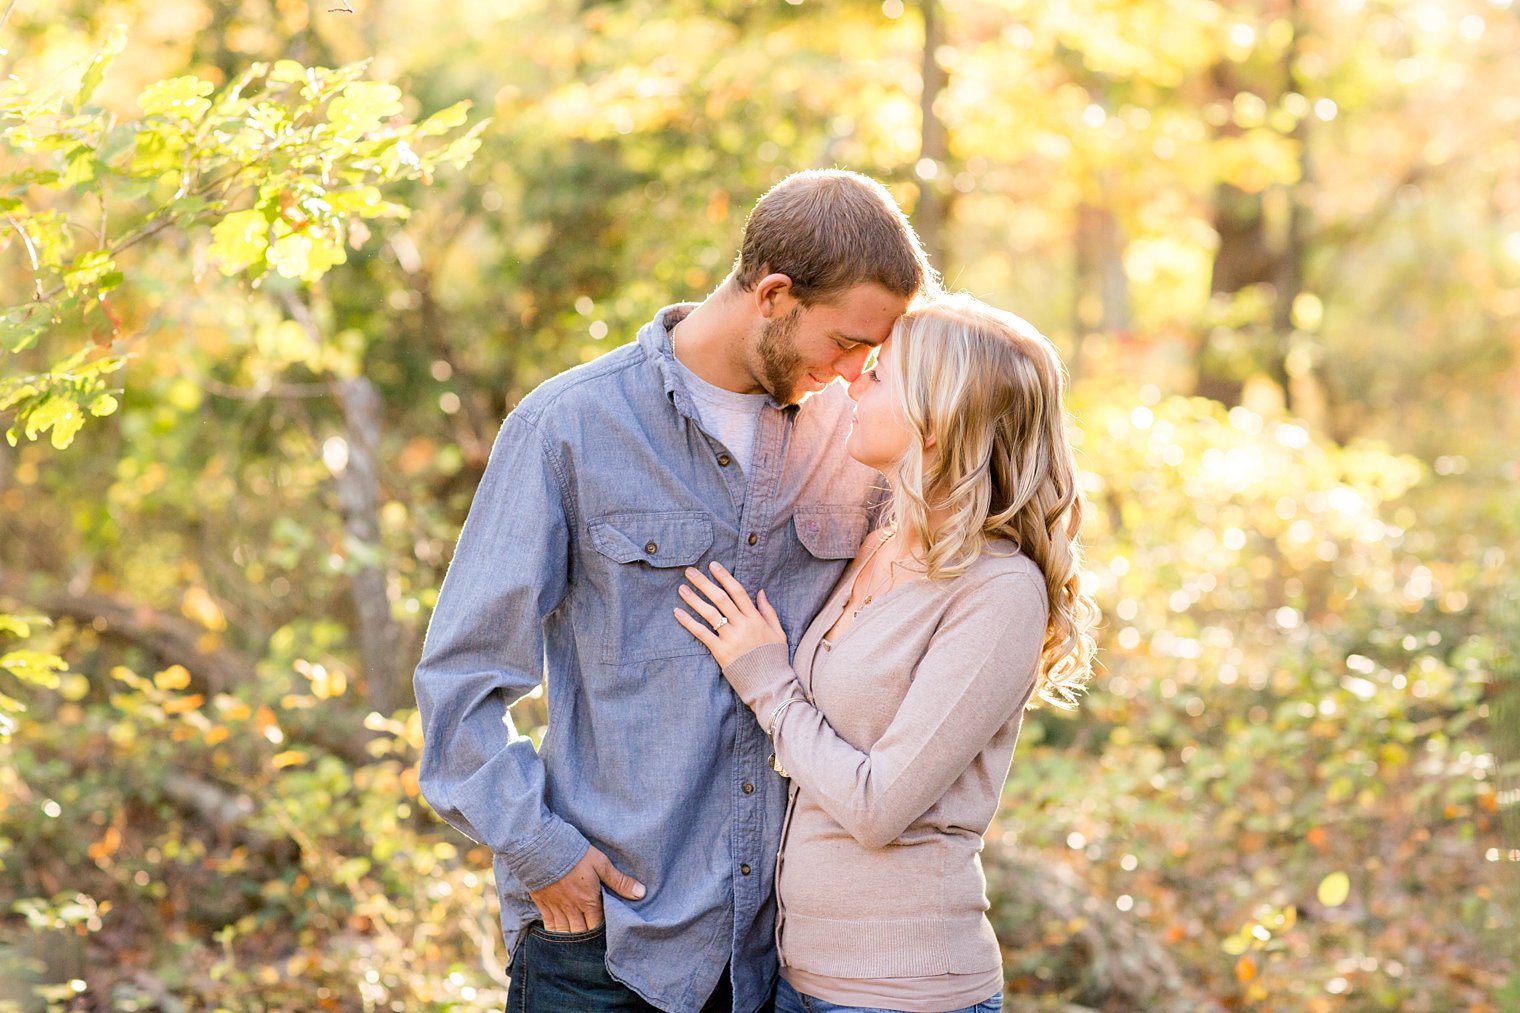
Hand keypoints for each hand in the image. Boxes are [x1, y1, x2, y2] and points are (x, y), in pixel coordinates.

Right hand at [528, 844, 645, 932]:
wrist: (542, 848)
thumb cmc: (574, 854)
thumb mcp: (601, 863)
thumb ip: (619, 881)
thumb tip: (641, 893)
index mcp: (588, 901)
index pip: (597, 924)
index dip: (602, 926)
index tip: (605, 923)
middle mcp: (572, 909)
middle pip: (581, 932)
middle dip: (587, 933)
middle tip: (591, 931)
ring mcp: (556, 908)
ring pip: (564, 932)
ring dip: (571, 935)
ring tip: (576, 933)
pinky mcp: (542, 904)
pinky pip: (549, 925)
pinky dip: (554, 931)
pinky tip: (558, 930)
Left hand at [674, 561, 786, 668]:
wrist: (769, 683)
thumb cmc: (774, 658)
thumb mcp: (778, 632)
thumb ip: (769, 611)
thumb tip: (760, 591)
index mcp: (755, 618)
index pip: (738, 591)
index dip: (724, 576)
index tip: (713, 565)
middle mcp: (742, 625)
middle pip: (720, 598)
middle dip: (704, 583)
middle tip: (690, 571)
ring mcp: (731, 638)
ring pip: (709, 613)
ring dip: (694, 599)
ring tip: (682, 588)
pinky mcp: (720, 652)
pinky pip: (702, 634)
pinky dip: (688, 622)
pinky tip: (678, 612)